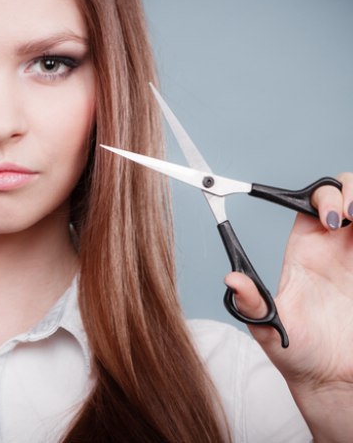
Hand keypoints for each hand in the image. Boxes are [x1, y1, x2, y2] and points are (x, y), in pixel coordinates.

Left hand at [226, 172, 352, 441]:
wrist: (331, 380)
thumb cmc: (297, 352)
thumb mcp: (269, 327)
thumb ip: (253, 303)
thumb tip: (231, 280)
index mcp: (304, 250)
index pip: (309, 204)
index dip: (320, 198)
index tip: (330, 216)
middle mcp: (333, 247)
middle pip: (342, 195)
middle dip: (348, 191)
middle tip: (351, 211)